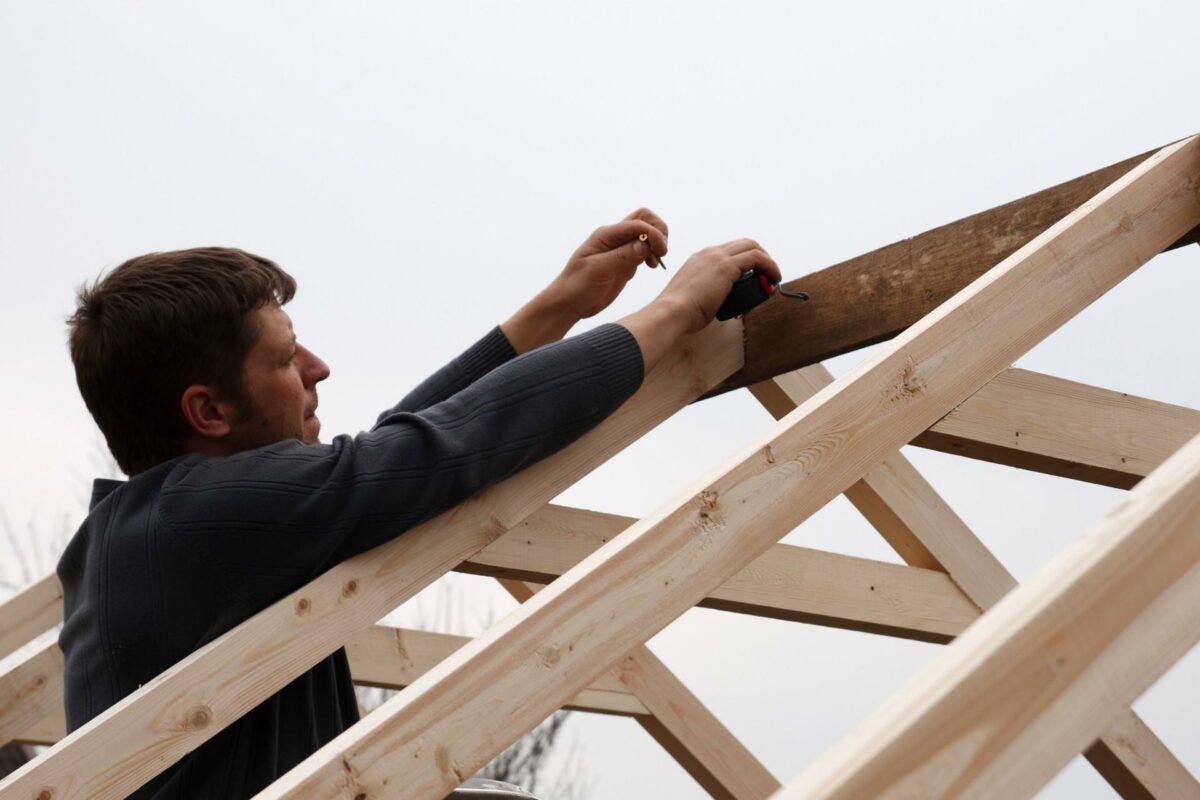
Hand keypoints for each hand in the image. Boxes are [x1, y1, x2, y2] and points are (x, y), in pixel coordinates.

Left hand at [501, 209, 668, 353]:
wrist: (569, 303)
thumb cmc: (577, 285)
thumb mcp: (599, 271)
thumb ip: (622, 256)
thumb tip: (645, 243)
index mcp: (606, 235)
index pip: (638, 224)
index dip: (653, 234)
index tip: (661, 252)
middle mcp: (614, 238)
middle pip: (644, 220)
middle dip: (658, 232)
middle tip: (661, 252)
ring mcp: (620, 250)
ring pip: (646, 235)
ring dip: (657, 244)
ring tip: (655, 262)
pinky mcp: (625, 263)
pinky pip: (644, 251)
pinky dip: (653, 255)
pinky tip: (652, 266)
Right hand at [617, 238, 780, 371]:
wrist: (671, 312)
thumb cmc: (681, 312)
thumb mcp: (695, 296)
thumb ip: (708, 293)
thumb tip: (721, 303)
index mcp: (699, 259)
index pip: (728, 250)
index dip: (745, 259)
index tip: (754, 273)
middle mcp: (709, 253)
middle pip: (743, 243)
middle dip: (760, 255)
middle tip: (767, 272)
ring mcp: (717, 257)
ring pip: (752, 246)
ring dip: (767, 261)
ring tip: (773, 277)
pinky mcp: (727, 267)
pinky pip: (757, 258)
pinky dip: (769, 265)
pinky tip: (774, 278)